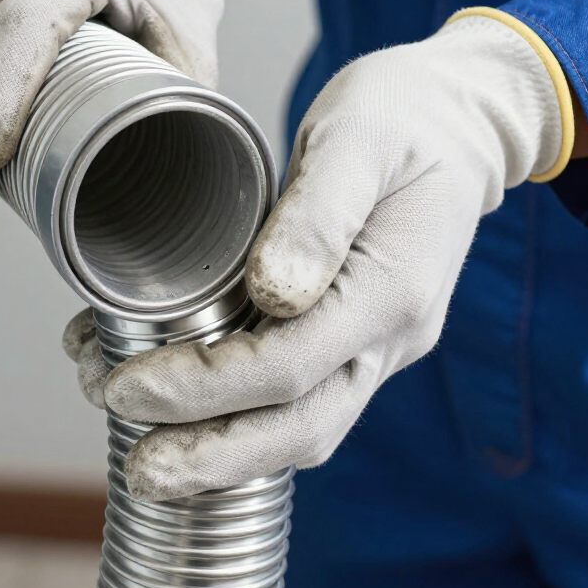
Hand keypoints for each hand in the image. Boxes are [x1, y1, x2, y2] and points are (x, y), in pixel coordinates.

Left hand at [66, 13, 570, 499]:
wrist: (458, 121)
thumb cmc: (402, 115)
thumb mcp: (358, 138)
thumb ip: (319, 214)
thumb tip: (274, 292)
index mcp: (393, 288)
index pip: (291, 366)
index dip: (203, 389)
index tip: (129, 388)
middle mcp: (390, 334)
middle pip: (300, 427)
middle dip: (210, 457)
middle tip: (133, 471)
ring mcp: (376, 344)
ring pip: (299, 426)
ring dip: (217, 449)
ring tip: (130, 437)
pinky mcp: (352, 336)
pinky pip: (294, 394)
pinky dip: (231, 412)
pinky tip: (172, 398)